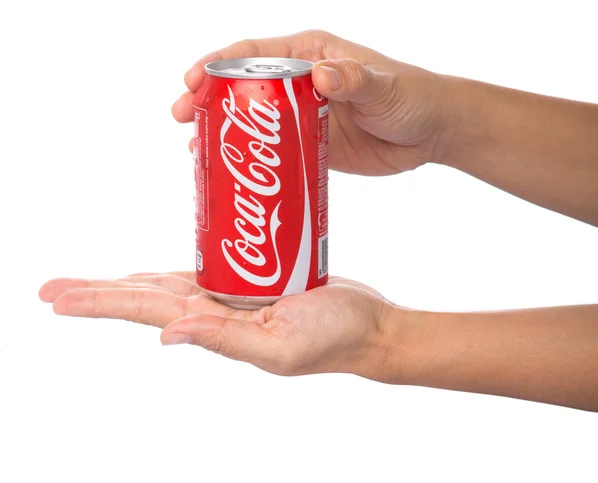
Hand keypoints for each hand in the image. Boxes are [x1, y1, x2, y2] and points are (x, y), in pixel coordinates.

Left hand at [39, 273, 411, 379]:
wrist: (367, 326)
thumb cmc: (334, 339)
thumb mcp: (281, 346)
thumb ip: (226, 341)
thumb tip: (168, 336)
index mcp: (217, 327)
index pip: (147, 312)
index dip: (102, 302)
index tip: (57, 299)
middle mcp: (217, 312)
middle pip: (146, 297)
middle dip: (99, 293)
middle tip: (51, 289)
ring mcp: (232, 295)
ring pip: (167, 283)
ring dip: (127, 282)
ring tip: (91, 282)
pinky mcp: (253, 277)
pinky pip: (204, 267)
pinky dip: (173, 266)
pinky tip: (153, 269)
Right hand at [172, 30, 454, 174]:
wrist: (430, 133)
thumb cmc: (411, 96)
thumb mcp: (382, 86)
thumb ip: (353, 80)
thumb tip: (321, 76)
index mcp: (310, 55)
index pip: (252, 54)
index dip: (217, 66)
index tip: (191, 83)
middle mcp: (300, 84)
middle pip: (243, 90)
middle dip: (208, 103)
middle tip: (182, 121)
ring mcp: (303, 118)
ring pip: (253, 126)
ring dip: (224, 138)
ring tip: (197, 154)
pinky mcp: (310, 148)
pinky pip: (273, 154)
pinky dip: (252, 164)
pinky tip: (233, 177)